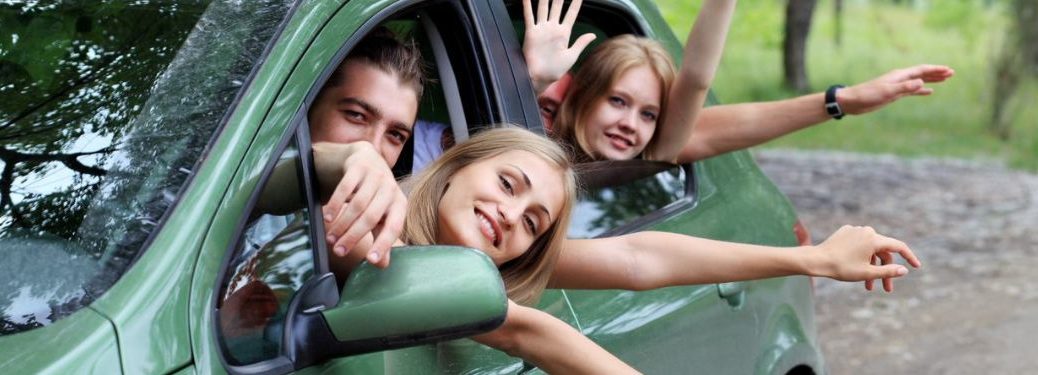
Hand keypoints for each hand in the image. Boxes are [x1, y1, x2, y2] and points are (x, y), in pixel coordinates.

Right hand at [320, 142, 404, 268]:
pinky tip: (327, 217)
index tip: (371, 261)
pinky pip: (345, 187)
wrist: (365, 157)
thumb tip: (382, 265)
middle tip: (338, 251)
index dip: (383, 244)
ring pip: (357, 204)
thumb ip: (381, 237)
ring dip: (342, 224)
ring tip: (330, 238)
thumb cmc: (374, 193)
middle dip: (353, 237)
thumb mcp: (381, 214)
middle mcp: (390, 189)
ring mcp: (375, 175)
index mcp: (399, 204)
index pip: (394, 227)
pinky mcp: (359, 165)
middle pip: (371, 217)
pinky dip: (335, 204)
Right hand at [522, 0, 595, 92]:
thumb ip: (581, 43)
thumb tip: (593, 35)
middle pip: (557, 6)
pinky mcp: (531, 32)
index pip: (571, 13)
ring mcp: (542, 29)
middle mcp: (552, 28)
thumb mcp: (572, 56)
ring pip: (544, 7)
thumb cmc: (555, 70)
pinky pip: (529, 16)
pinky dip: (527, 6)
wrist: (541, 78)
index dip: (576, 2)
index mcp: (564, 33)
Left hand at [813, 225, 921, 291]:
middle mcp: (866, 231)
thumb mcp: (867, 273)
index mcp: (874, 238)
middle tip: (886, 289)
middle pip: (883, 252)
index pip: (898, 246)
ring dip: (873, 267)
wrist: (816, 260)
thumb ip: (888, 272)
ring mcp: (855, 230)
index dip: (909, 257)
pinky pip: (859, 245)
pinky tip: (856, 271)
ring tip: (869, 286)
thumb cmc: (841, 267)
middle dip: (885, 271)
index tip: (916, 266)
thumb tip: (904, 270)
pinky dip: (862, 258)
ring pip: (870, 250)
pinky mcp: (845, 232)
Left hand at [839, 64, 954, 114]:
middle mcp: (900, 78)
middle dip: (937, 73)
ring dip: (932, 79)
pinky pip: (912, 90)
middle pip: (922, 73)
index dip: (936, 70)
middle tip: (952, 73)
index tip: (949, 70)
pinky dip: (921, 89)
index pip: (922, 70)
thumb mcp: (888, 92)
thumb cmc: (868, 95)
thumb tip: (921, 82)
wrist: (853, 101)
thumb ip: (904, 87)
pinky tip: (929, 91)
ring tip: (945, 79)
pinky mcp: (894, 93)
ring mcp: (897, 86)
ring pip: (919, 80)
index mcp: (900, 75)